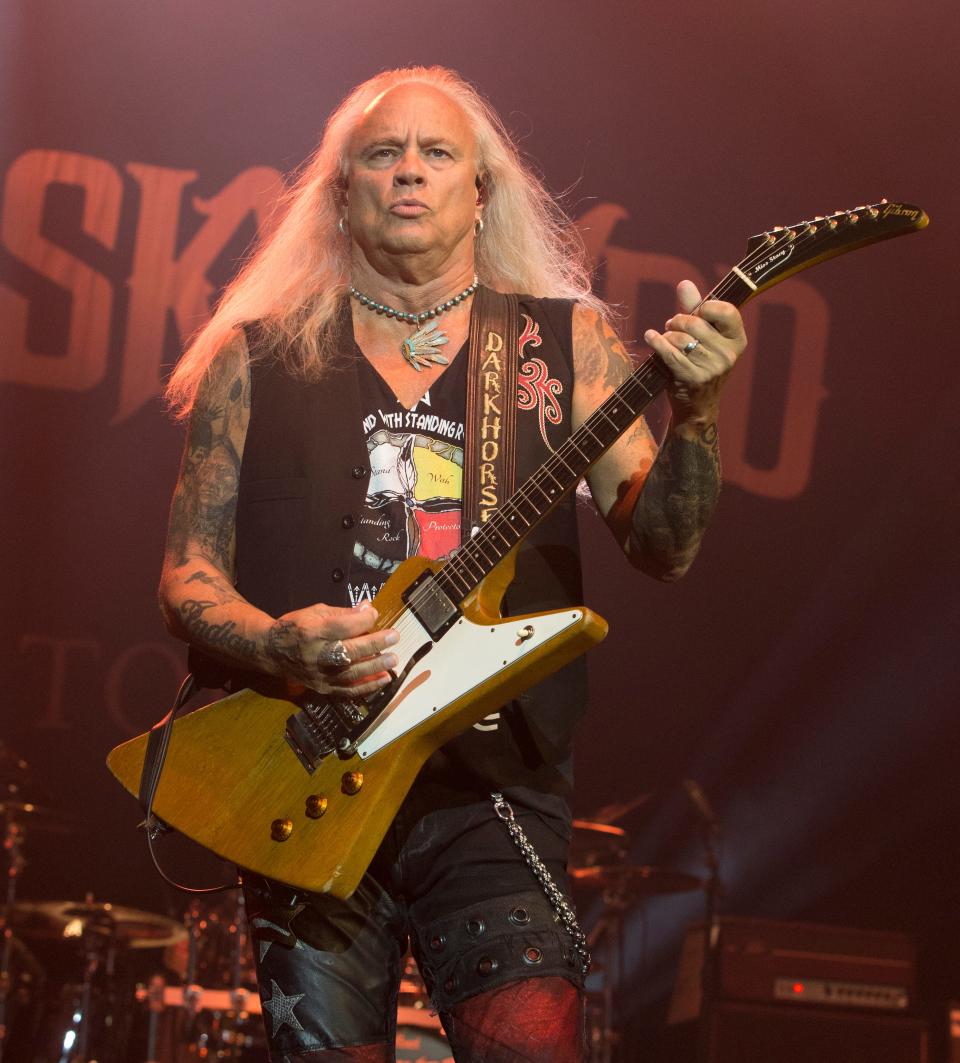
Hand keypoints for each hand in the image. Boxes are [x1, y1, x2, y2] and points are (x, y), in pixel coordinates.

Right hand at [266, 602, 397, 697]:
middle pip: (349, 651)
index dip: (362, 620)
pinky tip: (384, 679)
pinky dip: (368, 686)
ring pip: (351, 673)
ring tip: (393, 660)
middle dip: (374, 643)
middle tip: (395, 637)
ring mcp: (319, 674)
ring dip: (375, 667)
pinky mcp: (322, 688)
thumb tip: (368, 609)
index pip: (342, 626)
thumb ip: (343, 613)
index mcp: (312, 631)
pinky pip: (348, 690)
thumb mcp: (315, 612)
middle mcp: (315, 655)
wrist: (271, 652)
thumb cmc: (296, 627)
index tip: (375, 613)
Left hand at [644, 280, 746, 421]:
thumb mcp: (704, 336)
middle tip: (672, 325)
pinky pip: (669, 352)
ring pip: (680, 338)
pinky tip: (650, 337)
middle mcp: (729, 353)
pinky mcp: (693, 377)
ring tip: (667, 339)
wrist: (697, 405)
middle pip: (695, 323)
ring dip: (667, 335)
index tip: (696, 311)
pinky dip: (656, 342)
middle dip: (678, 321)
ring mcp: (713, 367)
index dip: (706, 307)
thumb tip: (684, 283)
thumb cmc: (700, 362)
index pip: (726, 310)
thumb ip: (695, 309)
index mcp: (738, 339)